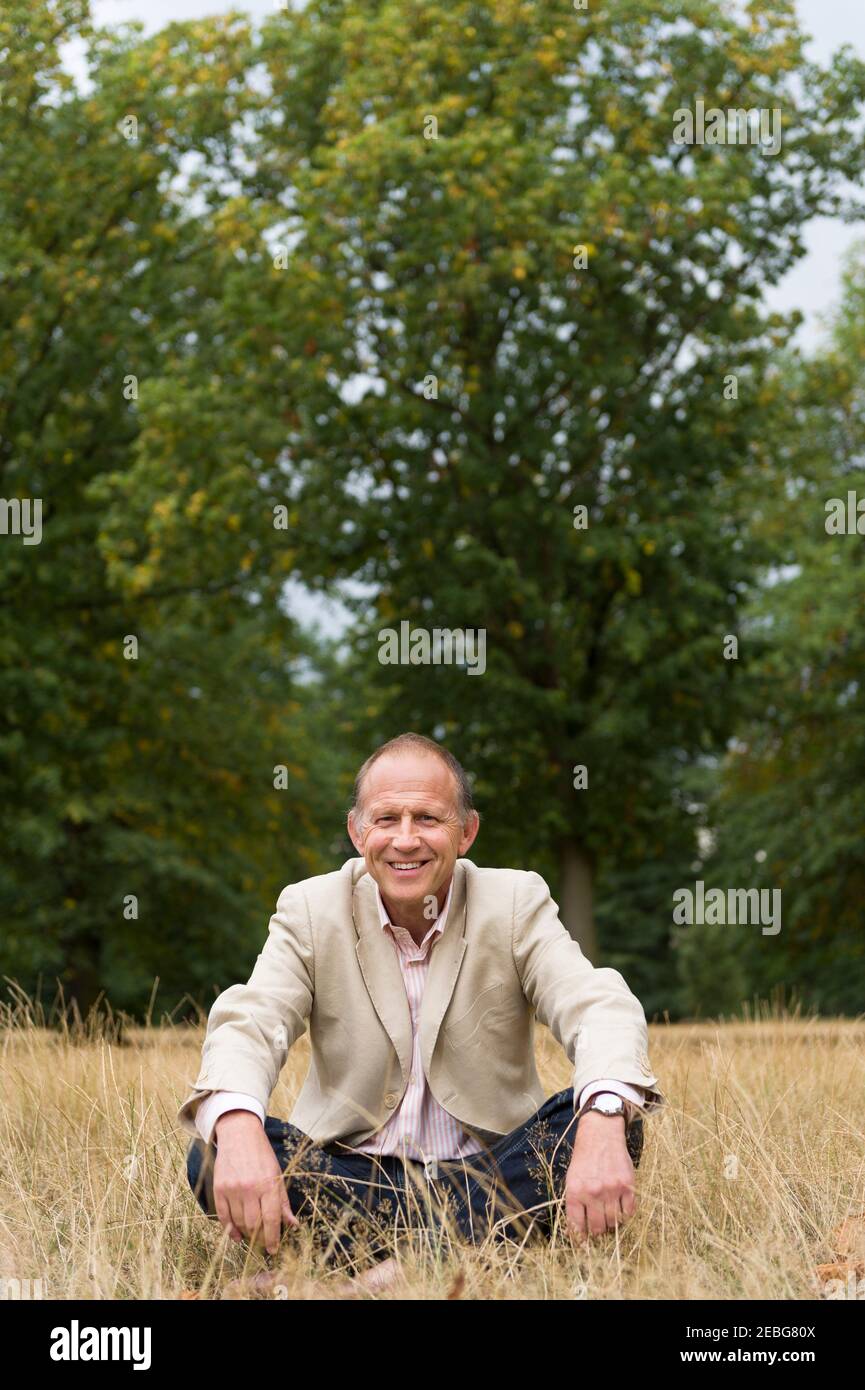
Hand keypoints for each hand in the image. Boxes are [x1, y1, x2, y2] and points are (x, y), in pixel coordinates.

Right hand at [212, 1111, 298, 1253]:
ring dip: (246, 1234)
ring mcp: (232, 1189)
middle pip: (254, 1224)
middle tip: (263, 1244)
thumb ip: (283, 1202)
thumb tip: (293, 1225)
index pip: (272, 1219)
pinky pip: (223, 1216)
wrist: (239, 1134)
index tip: (274, 1249)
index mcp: (268, 1184)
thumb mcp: (278, 1174)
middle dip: (259, 1239)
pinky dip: (229, 1229)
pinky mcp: (219, 1188)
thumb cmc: (262, 1155)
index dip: (273, 1238)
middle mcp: (250, 1188)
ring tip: (252, 1237)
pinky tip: (236, 1235)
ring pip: (239, 1222)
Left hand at [564, 1111, 636, 1240]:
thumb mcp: (572, 1179)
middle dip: (597, 1231)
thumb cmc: (584, 1159)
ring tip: (608, 1216)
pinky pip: (629, 1212)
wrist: (600, 1134)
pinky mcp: (628, 1185)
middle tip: (598, 1227)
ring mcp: (612, 1189)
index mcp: (576, 1191)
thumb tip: (574, 1232)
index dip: (580, 1238)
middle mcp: (593, 1192)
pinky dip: (626, 1214)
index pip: (577, 1226)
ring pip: (614, 1222)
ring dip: (611, 1223)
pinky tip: (620, 1207)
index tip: (583, 1243)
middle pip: (597, 1228)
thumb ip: (573, 1204)